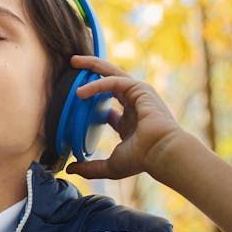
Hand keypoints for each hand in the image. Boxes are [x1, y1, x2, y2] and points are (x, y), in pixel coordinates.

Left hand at [62, 55, 184, 179]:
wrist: (161, 153)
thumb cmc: (142, 160)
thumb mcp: (111, 165)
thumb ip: (90, 168)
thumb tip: (70, 169)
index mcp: (129, 122)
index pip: (109, 107)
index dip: (92, 101)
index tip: (75, 99)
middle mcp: (134, 105)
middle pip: (109, 82)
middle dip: (92, 72)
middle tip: (72, 65)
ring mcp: (138, 95)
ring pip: (112, 73)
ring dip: (93, 66)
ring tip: (74, 62)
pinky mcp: (140, 89)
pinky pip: (114, 81)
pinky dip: (97, 84)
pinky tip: (81, 92)